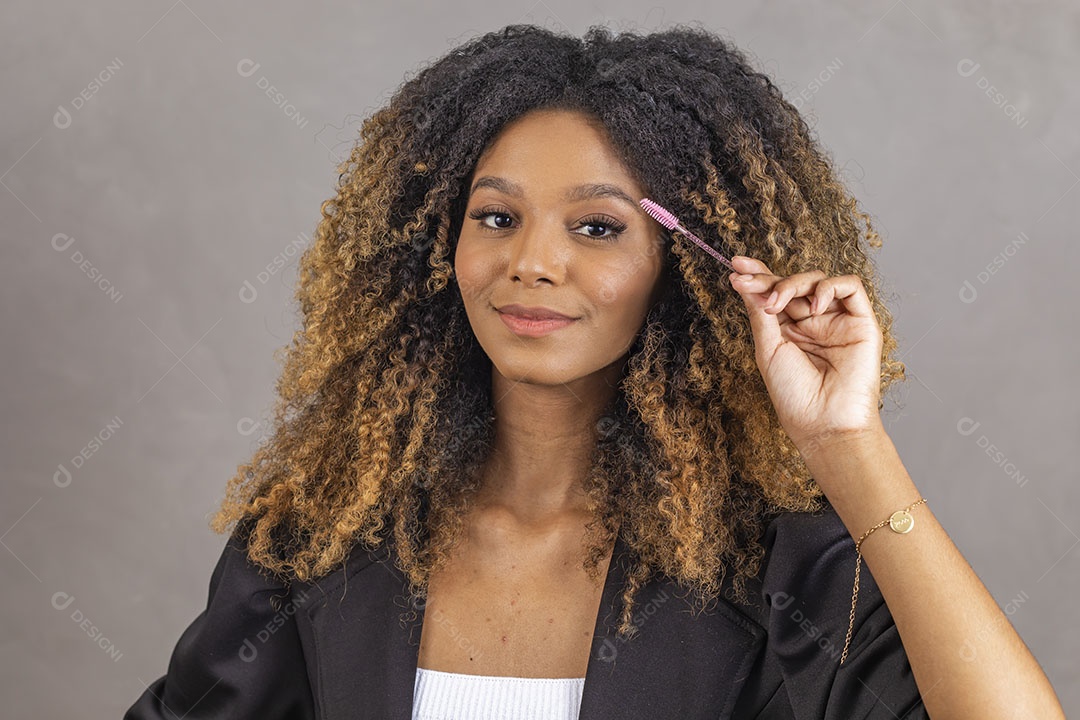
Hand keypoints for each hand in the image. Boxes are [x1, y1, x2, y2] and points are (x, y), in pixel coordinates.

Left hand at [727, 255, 884, 451]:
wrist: (824, 423)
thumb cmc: (794, 395)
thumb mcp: (768, 349)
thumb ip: (761, 313)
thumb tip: (746, 283)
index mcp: (788, 330)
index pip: (774, 293)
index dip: (757, 276)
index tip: (735, 265)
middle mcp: (812, 322)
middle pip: (792, 283)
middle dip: (767, 278)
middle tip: (744, 279)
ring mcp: (836, 320)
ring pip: (817, 280)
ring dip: (792, 284)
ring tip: (776, 303)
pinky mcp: (861, 322)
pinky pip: (850, 286)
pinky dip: (829, 288)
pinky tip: (814, 305)